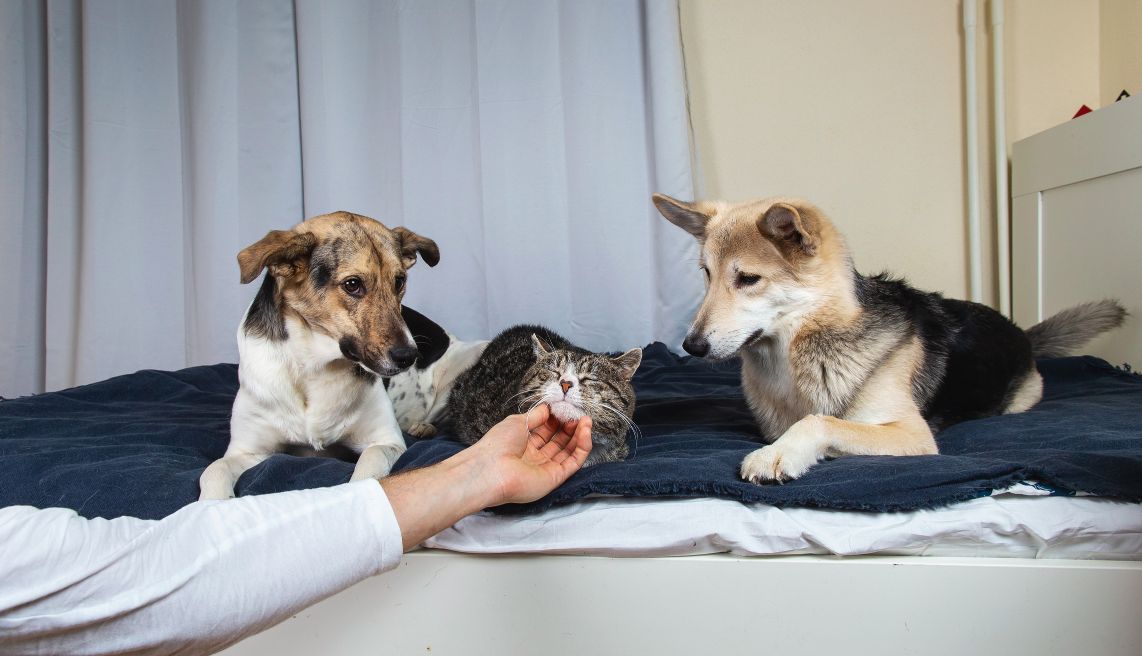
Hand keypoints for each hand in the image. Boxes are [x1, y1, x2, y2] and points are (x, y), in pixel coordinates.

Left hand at [378, 403, 591, 549]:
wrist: (491, 469)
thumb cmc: (498, 443)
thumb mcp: (519, 421)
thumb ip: (538, 415)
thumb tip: (551, 407)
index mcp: (524, 443)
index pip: (547, 430)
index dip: (558, 419)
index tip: (567, 408)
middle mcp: (535, 456)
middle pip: (559, 441)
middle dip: (570, 426)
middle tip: (579, 414)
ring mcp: (545, 468)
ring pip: (569, 451)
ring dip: (580, 435)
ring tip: (586, 421)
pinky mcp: (555, 478)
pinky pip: (573, 462)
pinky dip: (582, 447)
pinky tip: (585, 432)